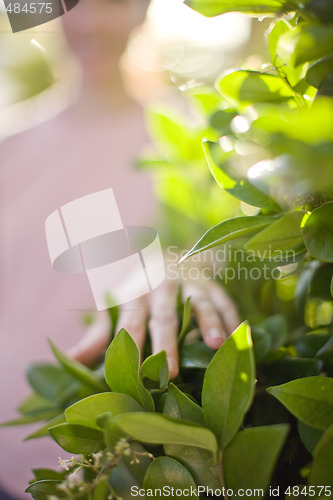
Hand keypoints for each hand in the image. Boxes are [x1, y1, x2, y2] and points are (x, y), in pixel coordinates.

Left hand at [68, 277, 239, 378]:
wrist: (165, 253)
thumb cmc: (135, 288)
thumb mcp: (113, 305)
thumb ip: (97, 334)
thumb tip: (70, 362)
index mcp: (134, 292)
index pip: (131, 319)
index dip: (132, 342)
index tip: (135, 370)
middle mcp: (161, 285)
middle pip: (164, 314)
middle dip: (168, 342)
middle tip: (171, 372)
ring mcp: (189, 282)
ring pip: (199, 302)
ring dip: (208, 322)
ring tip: (216, 344)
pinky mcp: (211, 283)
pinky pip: (224, 300)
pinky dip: (232, 317)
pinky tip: (239, 337)